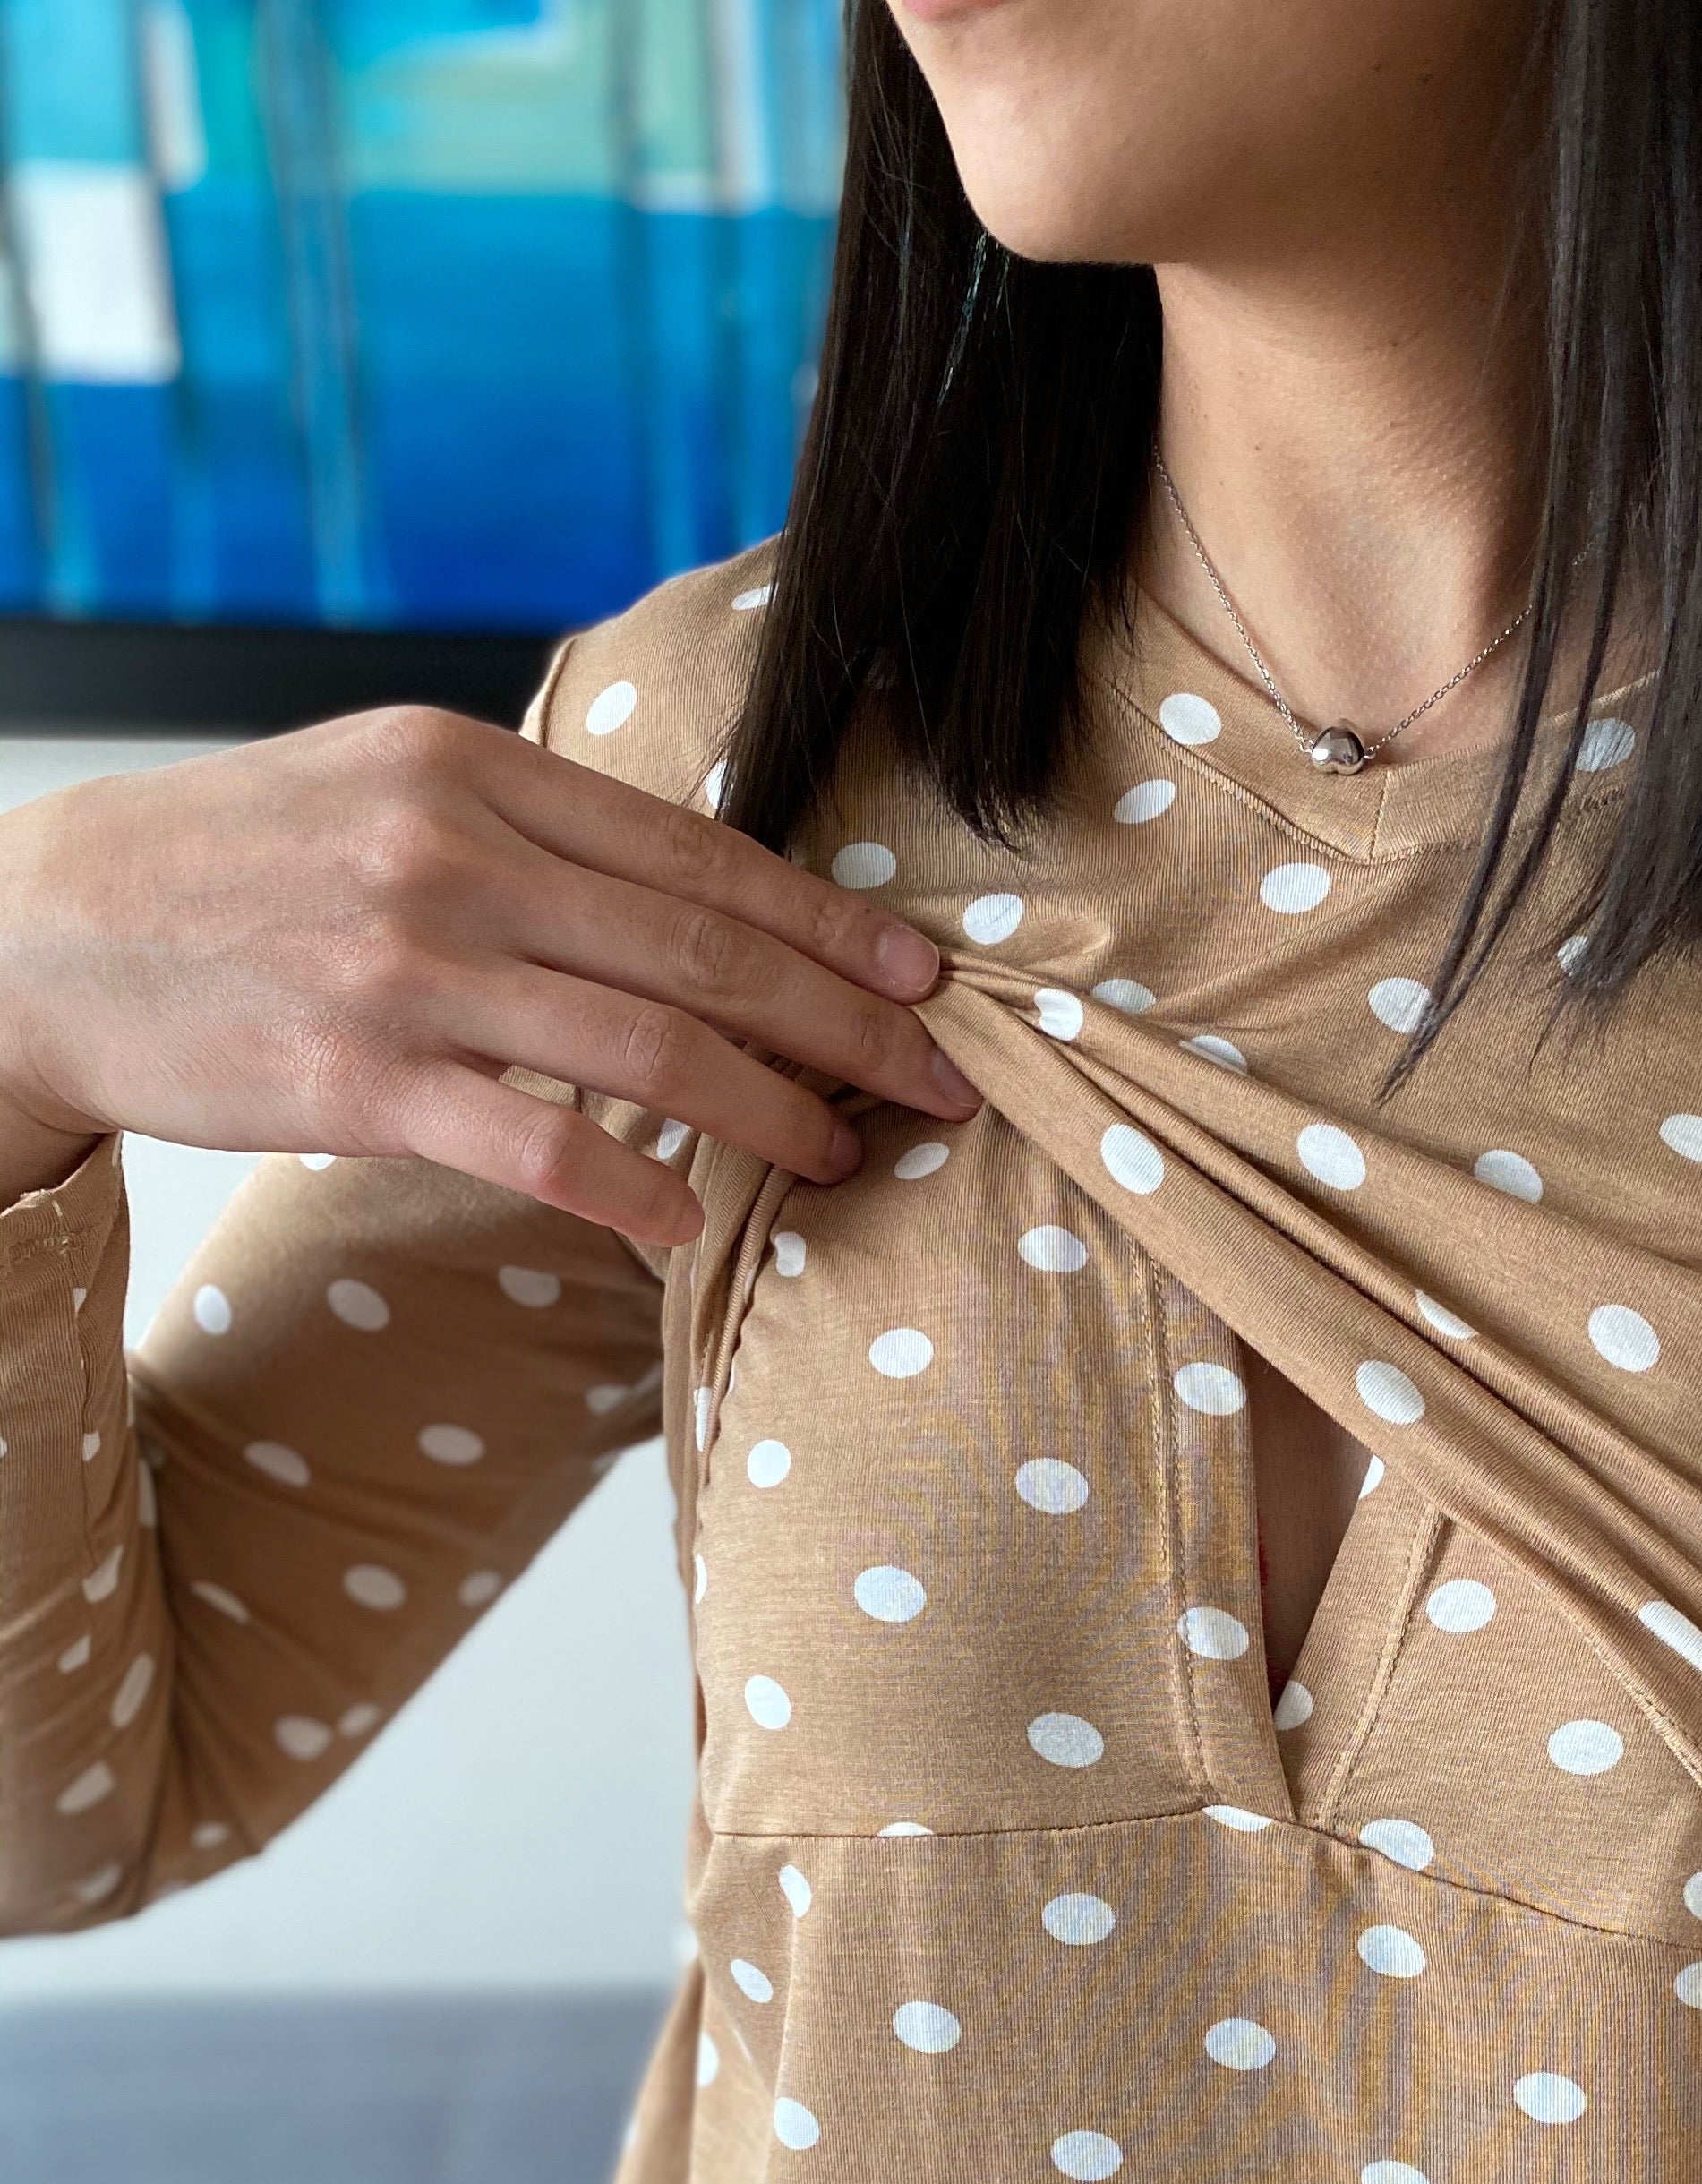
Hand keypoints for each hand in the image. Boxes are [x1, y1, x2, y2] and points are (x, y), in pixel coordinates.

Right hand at [0, 703, 977, 1242]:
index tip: (928, 982)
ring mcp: (407, 969)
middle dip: (850, 1030)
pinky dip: (637, 1191)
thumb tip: (706, 903)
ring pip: (652, 1051)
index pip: (705, 858)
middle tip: (941, 1087)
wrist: (53, 929)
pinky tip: (694, 1225)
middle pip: (709, 955)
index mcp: (477, 768)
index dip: (836, 929)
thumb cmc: (246, 870)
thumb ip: (538, 834)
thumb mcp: (391, 793)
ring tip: (844, 1160)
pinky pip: (538, 1145)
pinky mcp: (357, 1077)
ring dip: (775, 1118)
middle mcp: (455, 855)